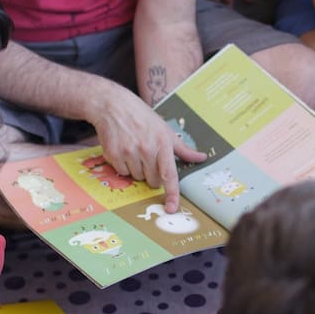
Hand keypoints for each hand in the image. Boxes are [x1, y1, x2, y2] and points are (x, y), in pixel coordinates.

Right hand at [91, 88, 205, 211]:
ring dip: (137, 170)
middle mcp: (146, 149)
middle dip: (152, 175)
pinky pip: (122, 172)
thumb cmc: (143, 117)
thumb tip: (202, 157)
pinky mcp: (113, 154)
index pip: (169, 174)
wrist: (113, 105)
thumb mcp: (165, 129)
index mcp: (162, 143)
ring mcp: (128, 152)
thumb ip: (182, 149)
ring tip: (135, 150)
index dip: (172, 194)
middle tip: (148, 157)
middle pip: (153, 181)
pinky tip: (124, 149)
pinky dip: (124, 166)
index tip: (172, 208)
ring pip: (137, 178)